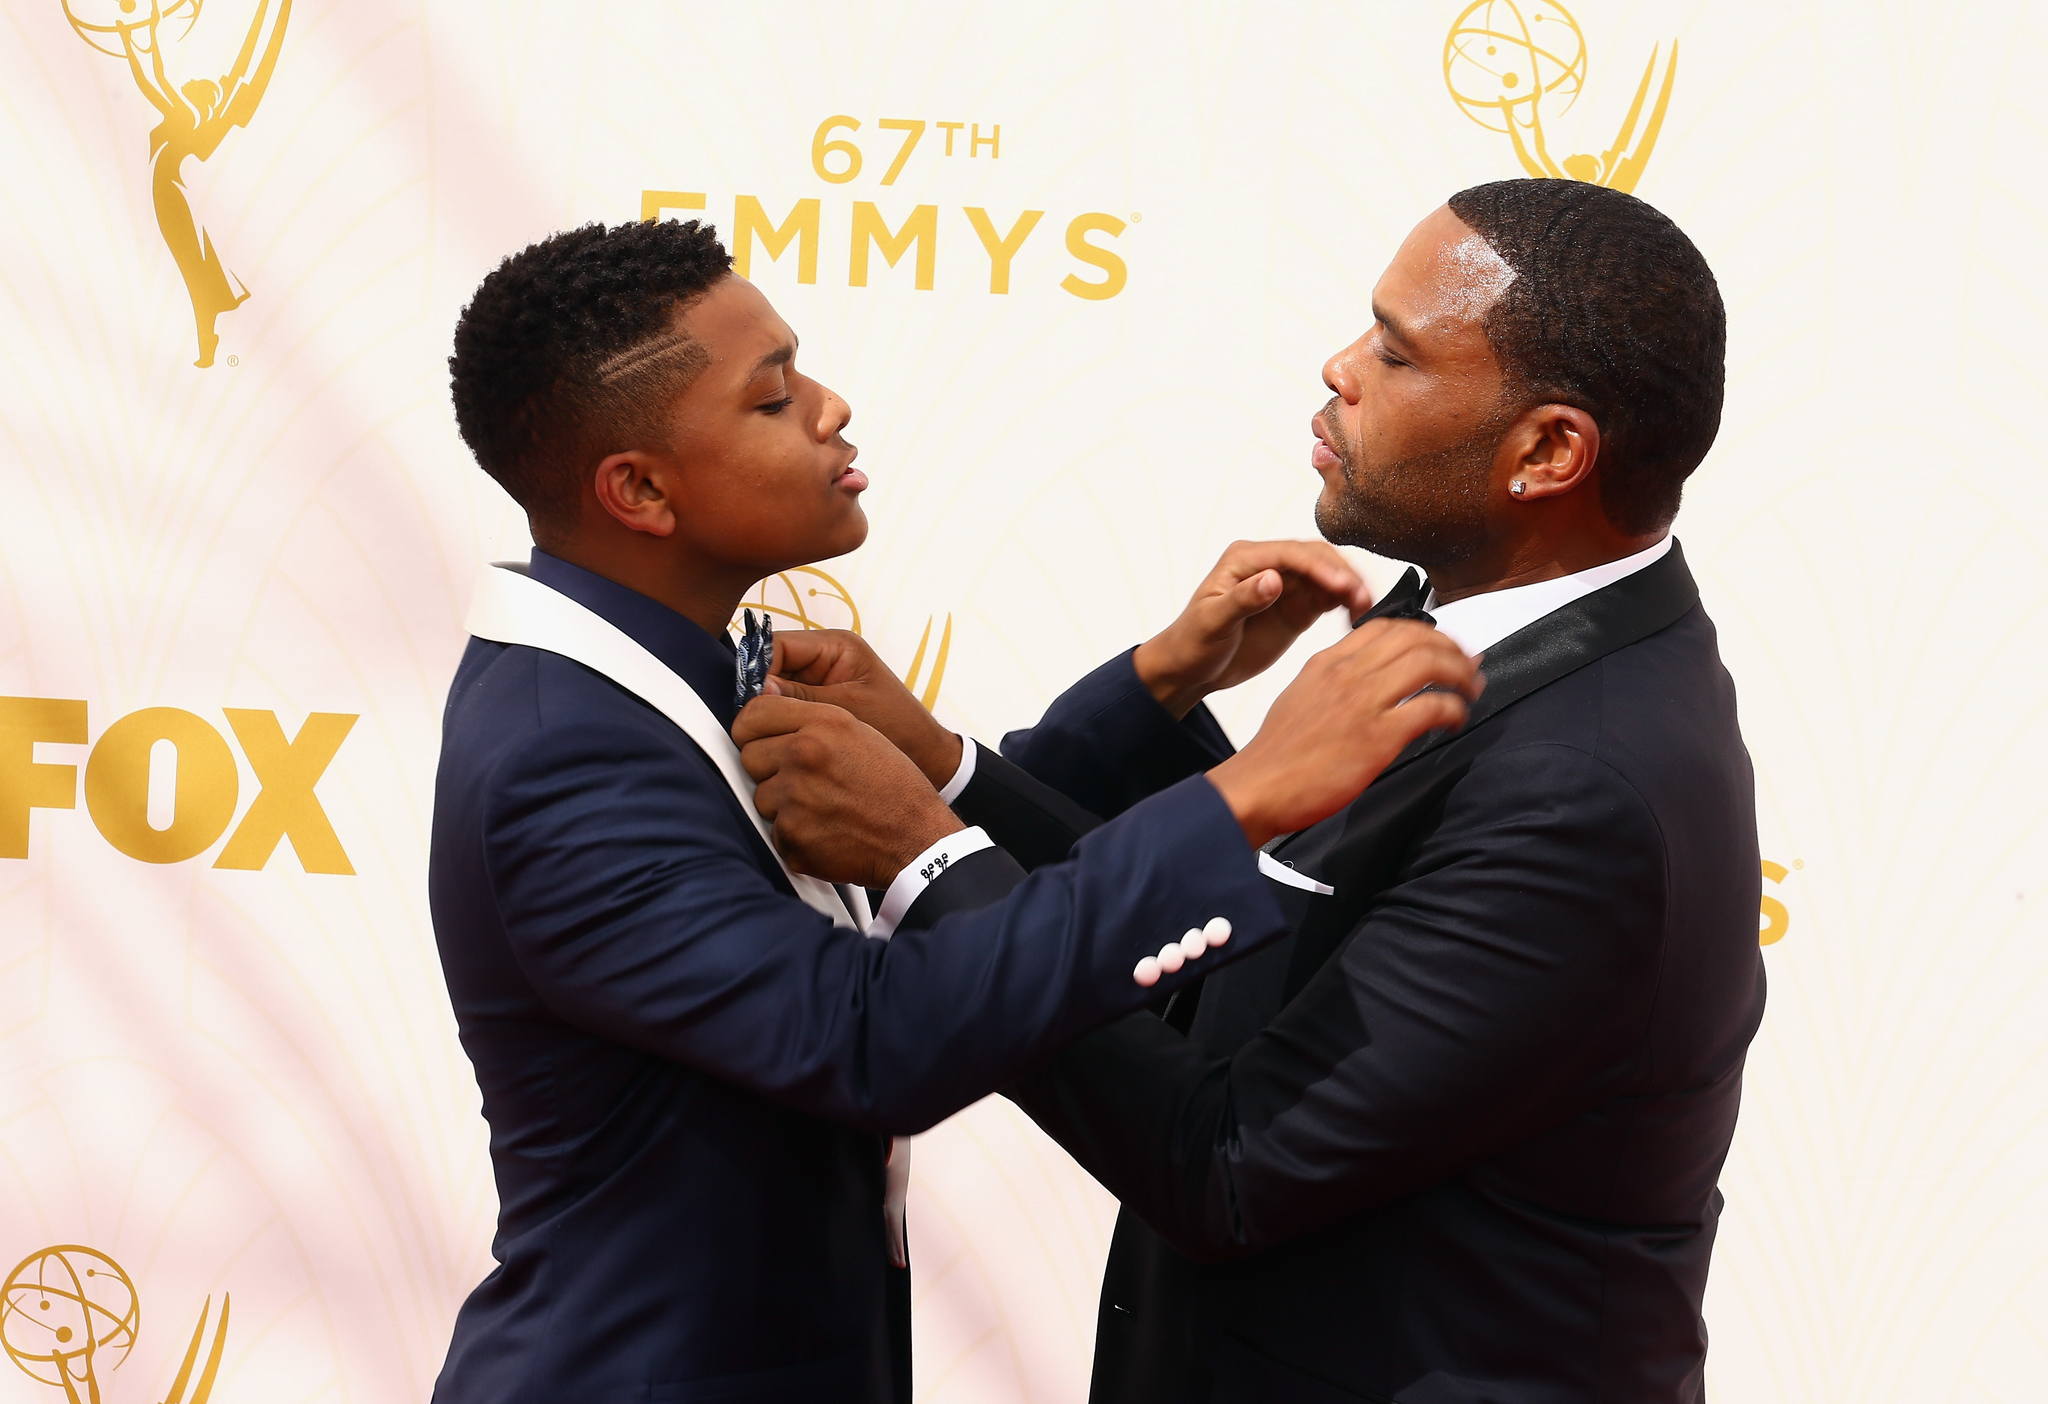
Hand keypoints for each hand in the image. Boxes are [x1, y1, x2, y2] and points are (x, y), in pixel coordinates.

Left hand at [735, 695, 964, 887]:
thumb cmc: (893, 785)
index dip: (755, 728)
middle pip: (748, 756)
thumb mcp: (860, 732)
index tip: (763, 738)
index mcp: (823, 724)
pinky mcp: (792, 838)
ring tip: (821, 807)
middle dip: (768, 768)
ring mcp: (794, 799)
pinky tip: (825, 831)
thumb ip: (811, 720)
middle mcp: (804, 756)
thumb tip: (763, 720)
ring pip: (760, 797)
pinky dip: (794, 835)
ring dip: (782, 805)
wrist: (917, 838)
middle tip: (804, 780)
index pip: (753, 713)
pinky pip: (773, 832)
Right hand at [765, 630, 964, 788]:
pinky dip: (779, 722)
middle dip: (759, 692)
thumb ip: (802, 698)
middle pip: (771, 665)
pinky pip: (787, 706)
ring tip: (762, 734)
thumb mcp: (848, 710)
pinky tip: (775, 741)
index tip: (748, 701)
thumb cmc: (900, 729)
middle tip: (749, 722)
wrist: (926, 757)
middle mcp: (824, 657)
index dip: (756, 669)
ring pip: (775, 688)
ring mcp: (820, 680)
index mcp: (837, 646)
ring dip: (768, 710)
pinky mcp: (818, 703)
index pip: (778, 644)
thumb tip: (756, 694)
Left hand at [1133, 540, 1376, 718]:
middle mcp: (1269, 565)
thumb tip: (1274, 579)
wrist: (1191, 668)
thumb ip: (1242, 600)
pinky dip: (1346, 604)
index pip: (1292, 554)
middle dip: (1344, 574)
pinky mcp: (1297, 608)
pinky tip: (1358, 617)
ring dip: (1350, 588)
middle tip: (1364, 598)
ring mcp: (1286, 586)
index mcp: (1246, 559)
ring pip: (1328, 577)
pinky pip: (1329, 599)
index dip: (1321, 567)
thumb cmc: (1193, 641)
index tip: (1343, 586)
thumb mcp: (1211, 622)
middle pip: (1318, 559)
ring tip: (1367, 608)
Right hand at [1207, 620, 1483, 847]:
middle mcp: (1348, 673)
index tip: (1441, 646)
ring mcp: (1364, 702)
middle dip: (1453, 649)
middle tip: (1469, 666)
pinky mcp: (1379, 736)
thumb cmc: (1278, 753)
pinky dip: (1455, 709)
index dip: (1425, 632)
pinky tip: (1457, 720)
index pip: (1387, 626)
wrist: (1259, 786)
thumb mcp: (1302, 696)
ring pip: (1429, 663)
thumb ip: (1335, 681)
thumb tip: (1371, 681)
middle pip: (1416, 638)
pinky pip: (1432, 707)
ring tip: (1471, 689)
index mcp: (1329, 661)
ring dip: (1461, 674)